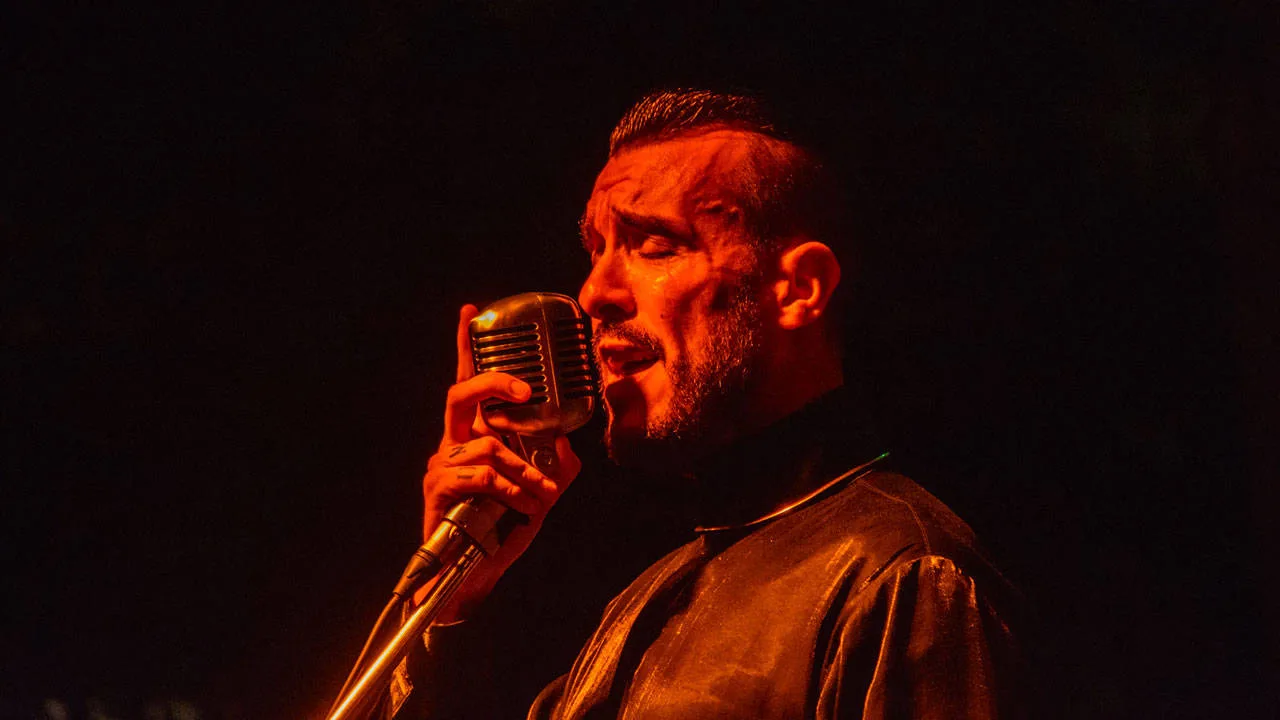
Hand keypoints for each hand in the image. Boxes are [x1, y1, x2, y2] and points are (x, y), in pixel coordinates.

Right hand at [417, 305, 581, 621]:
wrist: (469, 575)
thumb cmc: (501, 529)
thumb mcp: (540, 491)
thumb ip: (556, 464)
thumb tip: (567, 445)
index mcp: (473, 435)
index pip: (467, 381)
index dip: (467, 345)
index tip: (470, 310)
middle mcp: (452, 443)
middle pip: (460, 394)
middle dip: (495, 383)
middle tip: (526, 392)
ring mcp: (441, 466)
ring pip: (486, 445)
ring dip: (523, 470)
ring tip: (540, 495)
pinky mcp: (439, 491)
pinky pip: (480, 476)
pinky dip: (511, 490)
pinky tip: (525, 508)